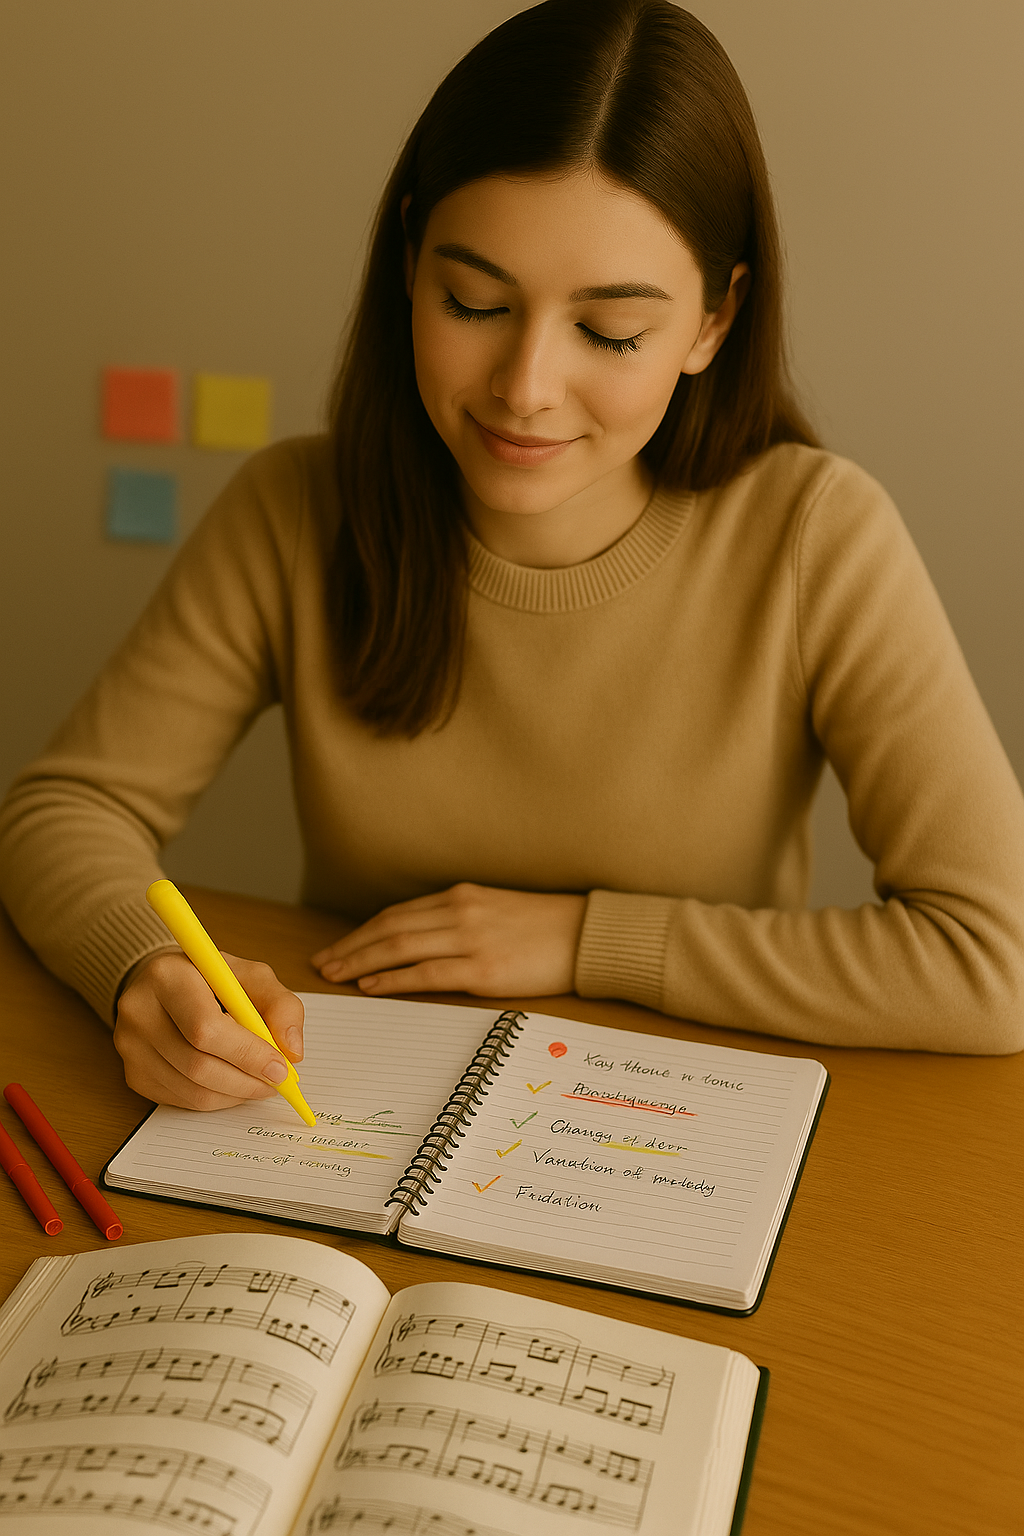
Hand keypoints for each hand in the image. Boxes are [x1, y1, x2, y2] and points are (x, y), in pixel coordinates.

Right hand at [114, 948, 304, 1110]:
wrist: (164, 985)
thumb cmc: (211, 979)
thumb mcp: (250, 976)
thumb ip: (280, 1005)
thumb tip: (292, 1050)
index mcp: (167, 976)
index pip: (205, 1028)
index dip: (247, 1053)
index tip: (281, 1067)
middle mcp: (139, 1011)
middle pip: (198, 1065)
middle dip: (247, 1080)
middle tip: (277, 1081)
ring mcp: (130, 1046)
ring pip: (192, 1090)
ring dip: (236, 1094)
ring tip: (260, 1082)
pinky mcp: (133, 1073)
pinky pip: (182, 1100)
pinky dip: (217, 1099)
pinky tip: (232, 1083)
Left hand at [310, 883, 587, 998]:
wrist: (586, 936)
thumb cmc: (545, 928)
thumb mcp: (495, 912)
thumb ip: (458, 921)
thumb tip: (420, 944)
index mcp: (460, 896)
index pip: (396, 914)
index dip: (361, 932)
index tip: (337, 947)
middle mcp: (459, 912)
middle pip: (388, 928)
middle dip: (350, 947)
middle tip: (322, 964)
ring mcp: (470, 939)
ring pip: (399, 947)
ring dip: (361, 962)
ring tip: (336, 976)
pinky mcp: (483, 968)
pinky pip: (426, 973)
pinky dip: (394, 979)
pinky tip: (372, 985)